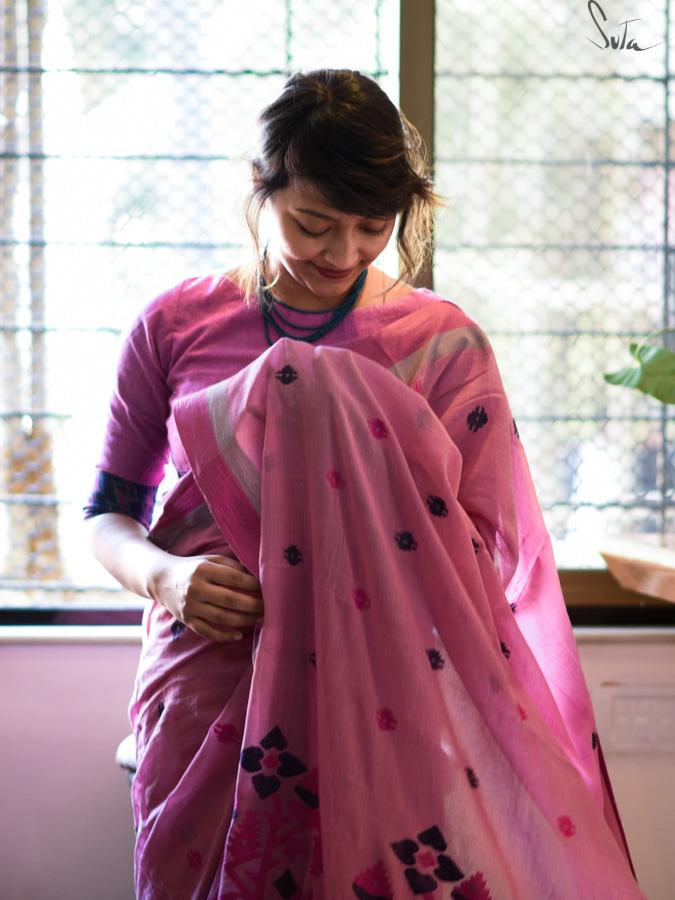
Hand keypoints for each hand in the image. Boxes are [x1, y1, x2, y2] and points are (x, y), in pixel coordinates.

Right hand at [149, 553, 263, 641]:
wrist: (161, 579)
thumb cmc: (193, 568)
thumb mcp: (210, 560)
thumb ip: (233, 567)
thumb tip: (257, 579)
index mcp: (203, 569)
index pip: (234, 579)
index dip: (253, 585)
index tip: (266, 589)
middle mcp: (195, 588)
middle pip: (230, 600)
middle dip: (253, 606)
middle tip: (268, 608)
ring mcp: (190, 606)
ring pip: (222, 618)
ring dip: (244, 621)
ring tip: (259, 620)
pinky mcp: (186, 620)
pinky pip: (207, 632)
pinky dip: (224, 636)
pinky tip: (239, 634)